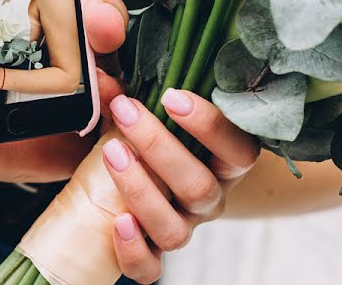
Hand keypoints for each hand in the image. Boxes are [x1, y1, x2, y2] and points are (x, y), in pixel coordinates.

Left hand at [98, 83, 259, 283]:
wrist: (124, 183)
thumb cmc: (144, 137)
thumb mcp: (141, 111)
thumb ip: (125, 92)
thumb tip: (102, 76)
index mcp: (222, 162)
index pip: (239, 149)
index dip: (211, 125)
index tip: (172, 96)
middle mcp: (209, 199)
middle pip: (200, 186)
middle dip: (160, 147)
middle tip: (126, 111)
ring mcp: (183, 229)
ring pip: (176, 229)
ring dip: (141, 191)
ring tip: (110, 154)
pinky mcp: (154, 256)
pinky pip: (151, 269)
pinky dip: (134, 250)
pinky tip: (117, 222)